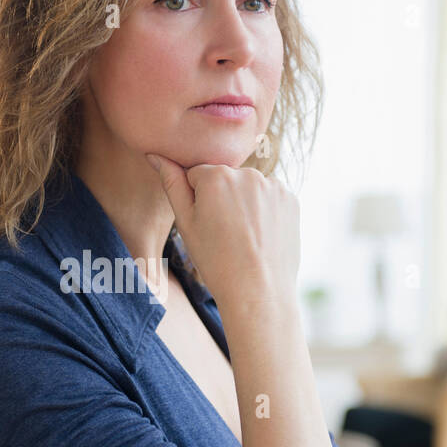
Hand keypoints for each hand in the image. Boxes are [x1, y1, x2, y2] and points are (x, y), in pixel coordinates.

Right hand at [146, 152, 298, 309]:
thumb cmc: (216, 261)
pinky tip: (261, 236)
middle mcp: (247, 173)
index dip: (197, 200)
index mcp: (216, 176)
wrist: (258, 291)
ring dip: (244, 203)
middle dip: (221, 198)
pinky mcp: (290, 199)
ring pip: (248, 188)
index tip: (205, 225)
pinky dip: (264, 212)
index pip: (196, 175)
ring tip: (243, 237)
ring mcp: (272, 186)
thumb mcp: (186, 224)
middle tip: (224, 234)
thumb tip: (156, 155)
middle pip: (225, 179)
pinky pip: (269, 197)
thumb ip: (172, 184)